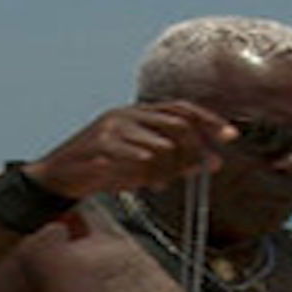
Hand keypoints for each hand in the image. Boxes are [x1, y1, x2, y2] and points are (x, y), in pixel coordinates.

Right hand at [20, 101, 237, 198]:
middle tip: (211, 165)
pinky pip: (135, 156)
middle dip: (198, 146)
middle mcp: (127, 114)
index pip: (181, 108)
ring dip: (169, 169)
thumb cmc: (104, 170)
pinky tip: (149, 184)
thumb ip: (174, 161)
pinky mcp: (100, 145)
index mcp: (138, 114)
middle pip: (176, 123)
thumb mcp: (143, 166)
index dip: (208, 119)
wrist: (59, 177)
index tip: (232, 135)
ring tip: (160, 184)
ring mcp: (112, 127)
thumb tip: (207, 164)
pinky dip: (147, 171)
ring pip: (159, 144)